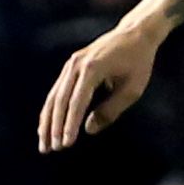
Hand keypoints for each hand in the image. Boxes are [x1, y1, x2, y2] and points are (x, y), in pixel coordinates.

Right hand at [38, 20, 162, 152]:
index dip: (70, 124)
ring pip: (53, 97)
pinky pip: (57, 92)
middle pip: (59, 101)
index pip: (76, 102)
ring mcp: (70, 65)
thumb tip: (88, 130)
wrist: (135, 34)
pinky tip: (47, 127)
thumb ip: (111, 110)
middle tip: (49, 150)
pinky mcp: (70, 67)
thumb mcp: (132, 88)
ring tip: (45, 144)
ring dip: (47, 122)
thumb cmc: (138, 62)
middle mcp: (76, 65)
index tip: (67, 143)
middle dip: (54, 127)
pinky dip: (51, 111)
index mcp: (93, 69)